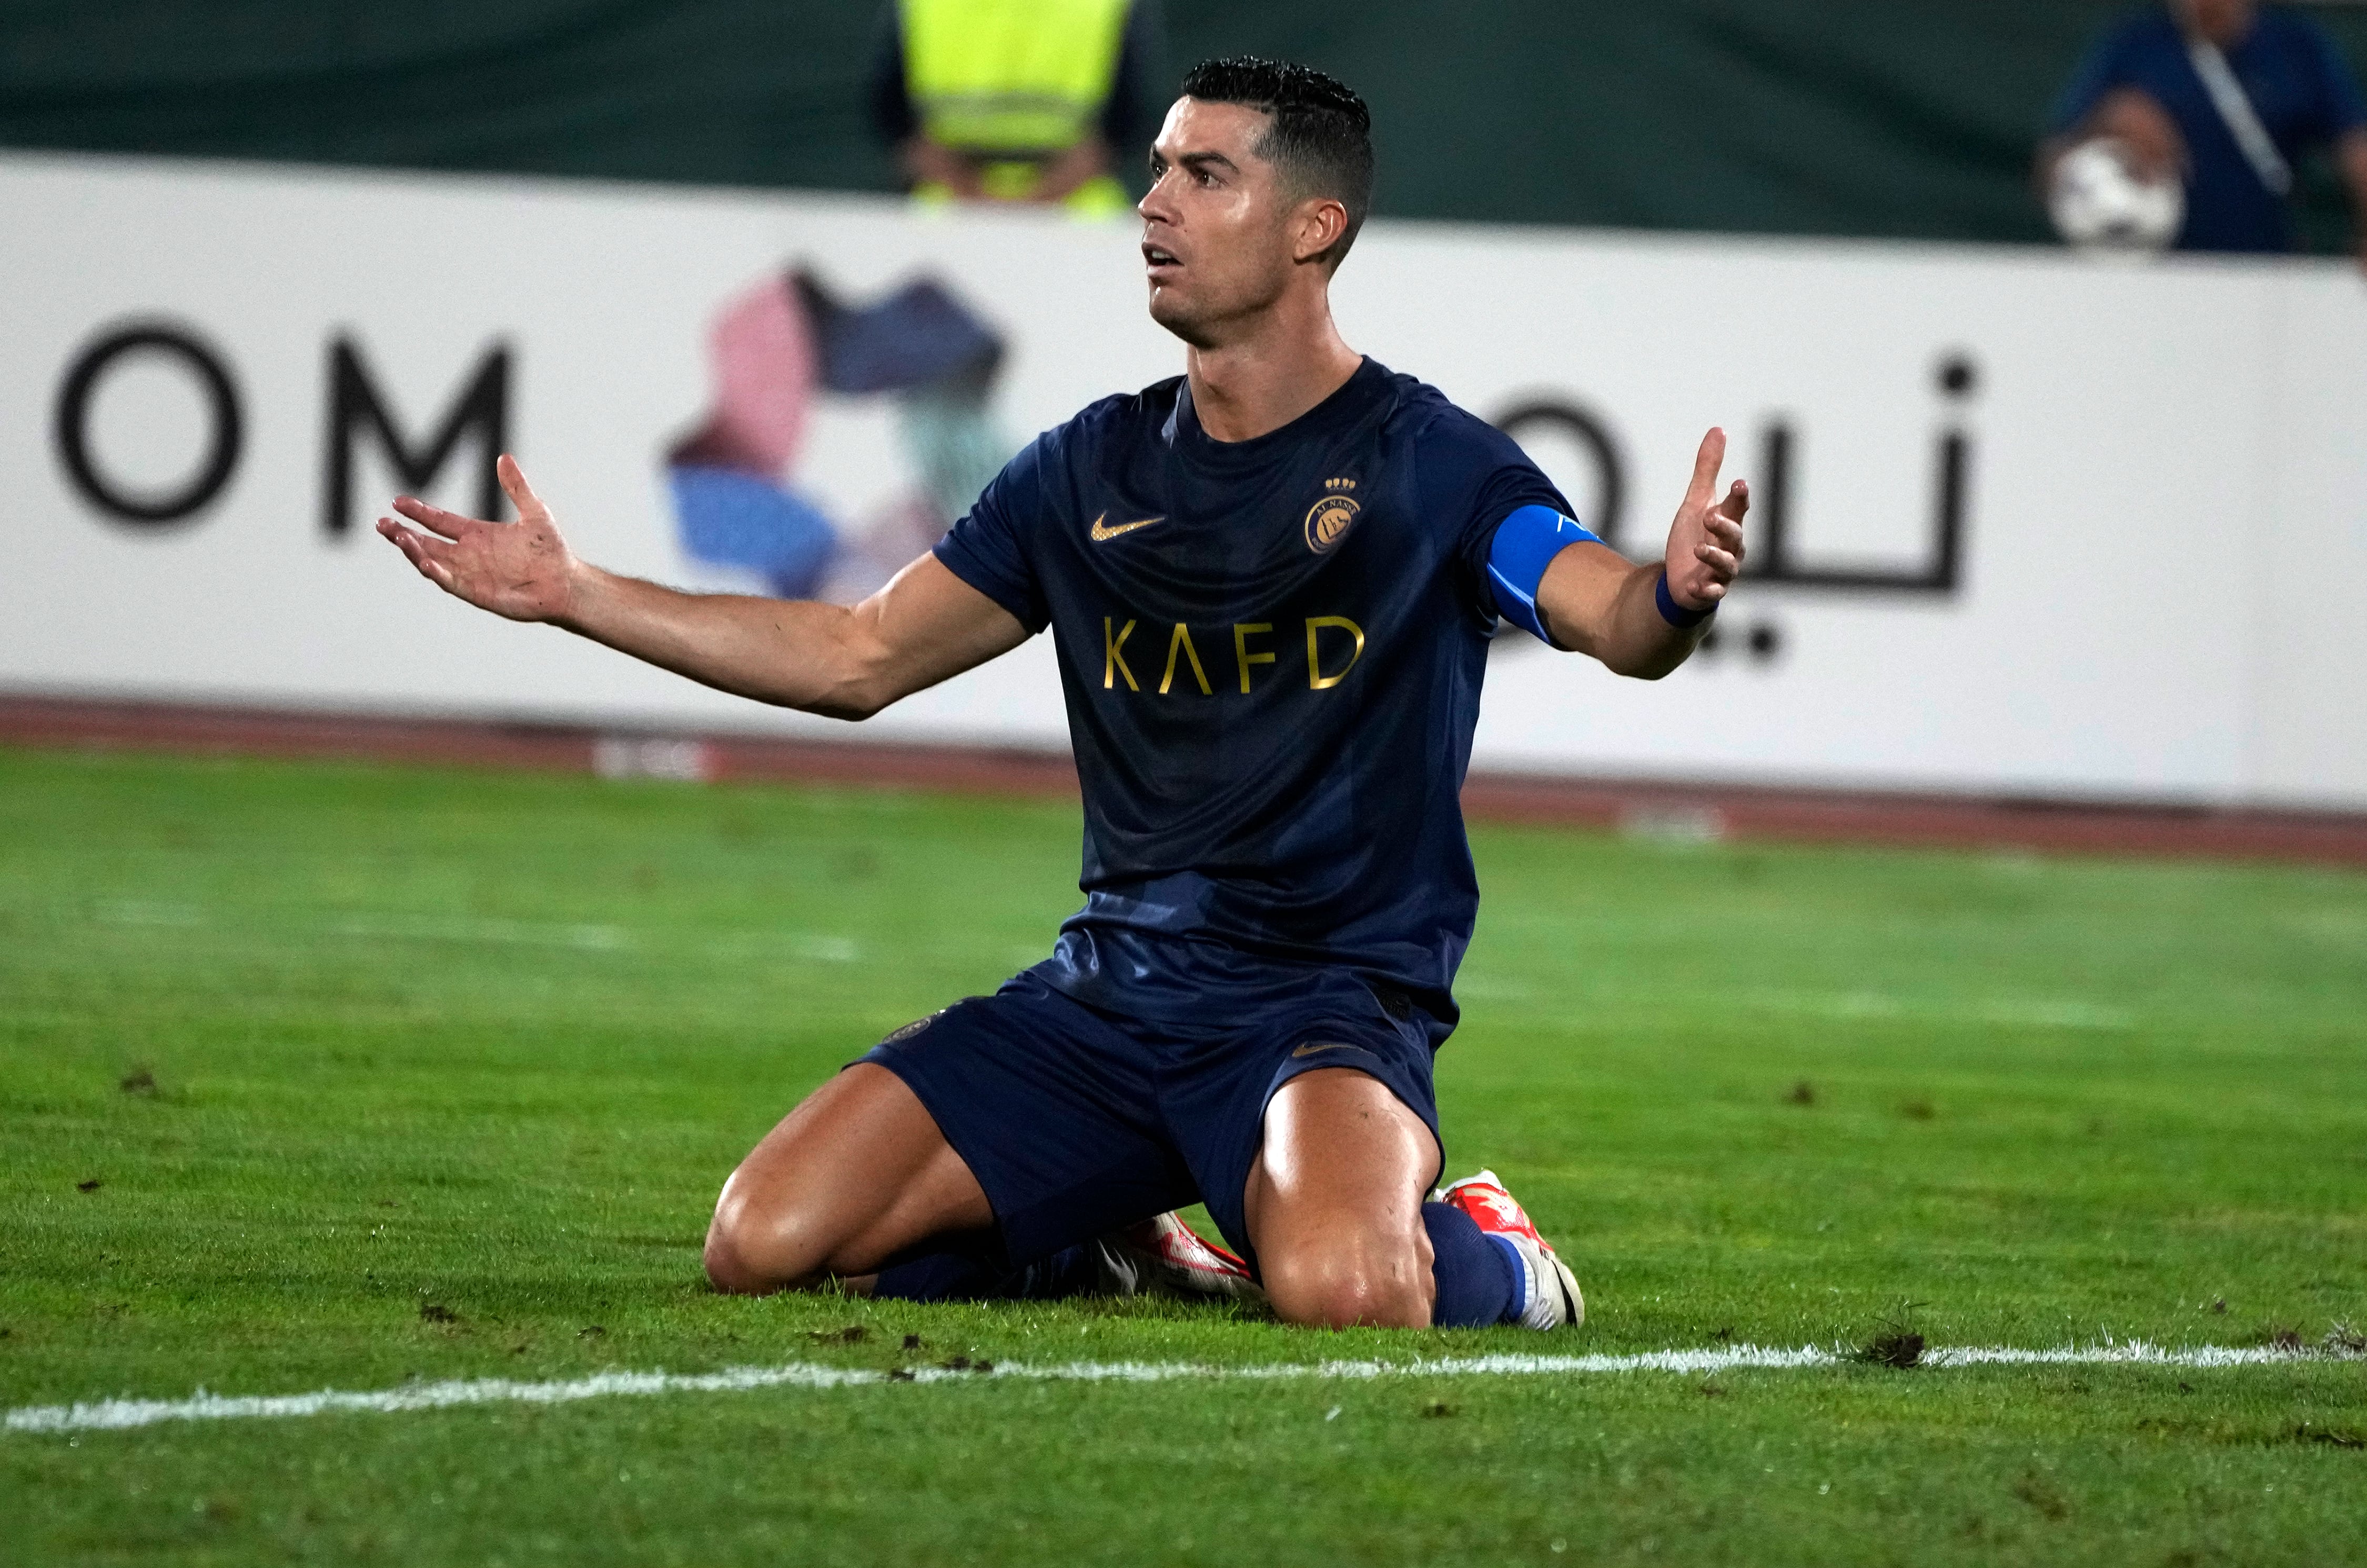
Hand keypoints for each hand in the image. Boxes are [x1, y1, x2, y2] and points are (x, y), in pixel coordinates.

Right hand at [376, 455, 576, 622]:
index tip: (397, 501)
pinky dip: (436, 573)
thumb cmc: (551, 551)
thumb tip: (504, 457)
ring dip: (413, 551)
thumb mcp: (534, 512)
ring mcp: (470, 574)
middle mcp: (469, 554)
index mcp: (477, 534)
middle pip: (427, 542)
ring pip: (432, 561)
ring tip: (397, 537)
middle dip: (403, 533)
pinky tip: (424, 562)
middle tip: (381, 524)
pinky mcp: (476, 592)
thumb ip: (516, 487)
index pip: (440, 520)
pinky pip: (450, 582)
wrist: (565, 583)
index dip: (419, 512)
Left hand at [1664, 427, 1748, 612]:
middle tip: (1709, 515)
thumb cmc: (1695, 535)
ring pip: (1726, 563)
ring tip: (1699, 548)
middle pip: (1735, 534)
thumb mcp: (1696, 501)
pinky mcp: (1709, 590)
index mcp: (1729, 522)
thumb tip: (1718, 429)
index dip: (1740, 496)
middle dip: (1725, 525)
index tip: (1739, 483)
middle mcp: (1731, 547)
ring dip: (1715, 556)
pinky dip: (1708, 589)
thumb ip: (1707, 469)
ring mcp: (1722, 570)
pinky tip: (1698, 586)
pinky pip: (1714, 592)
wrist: (1682, 577)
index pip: (1738, 507)